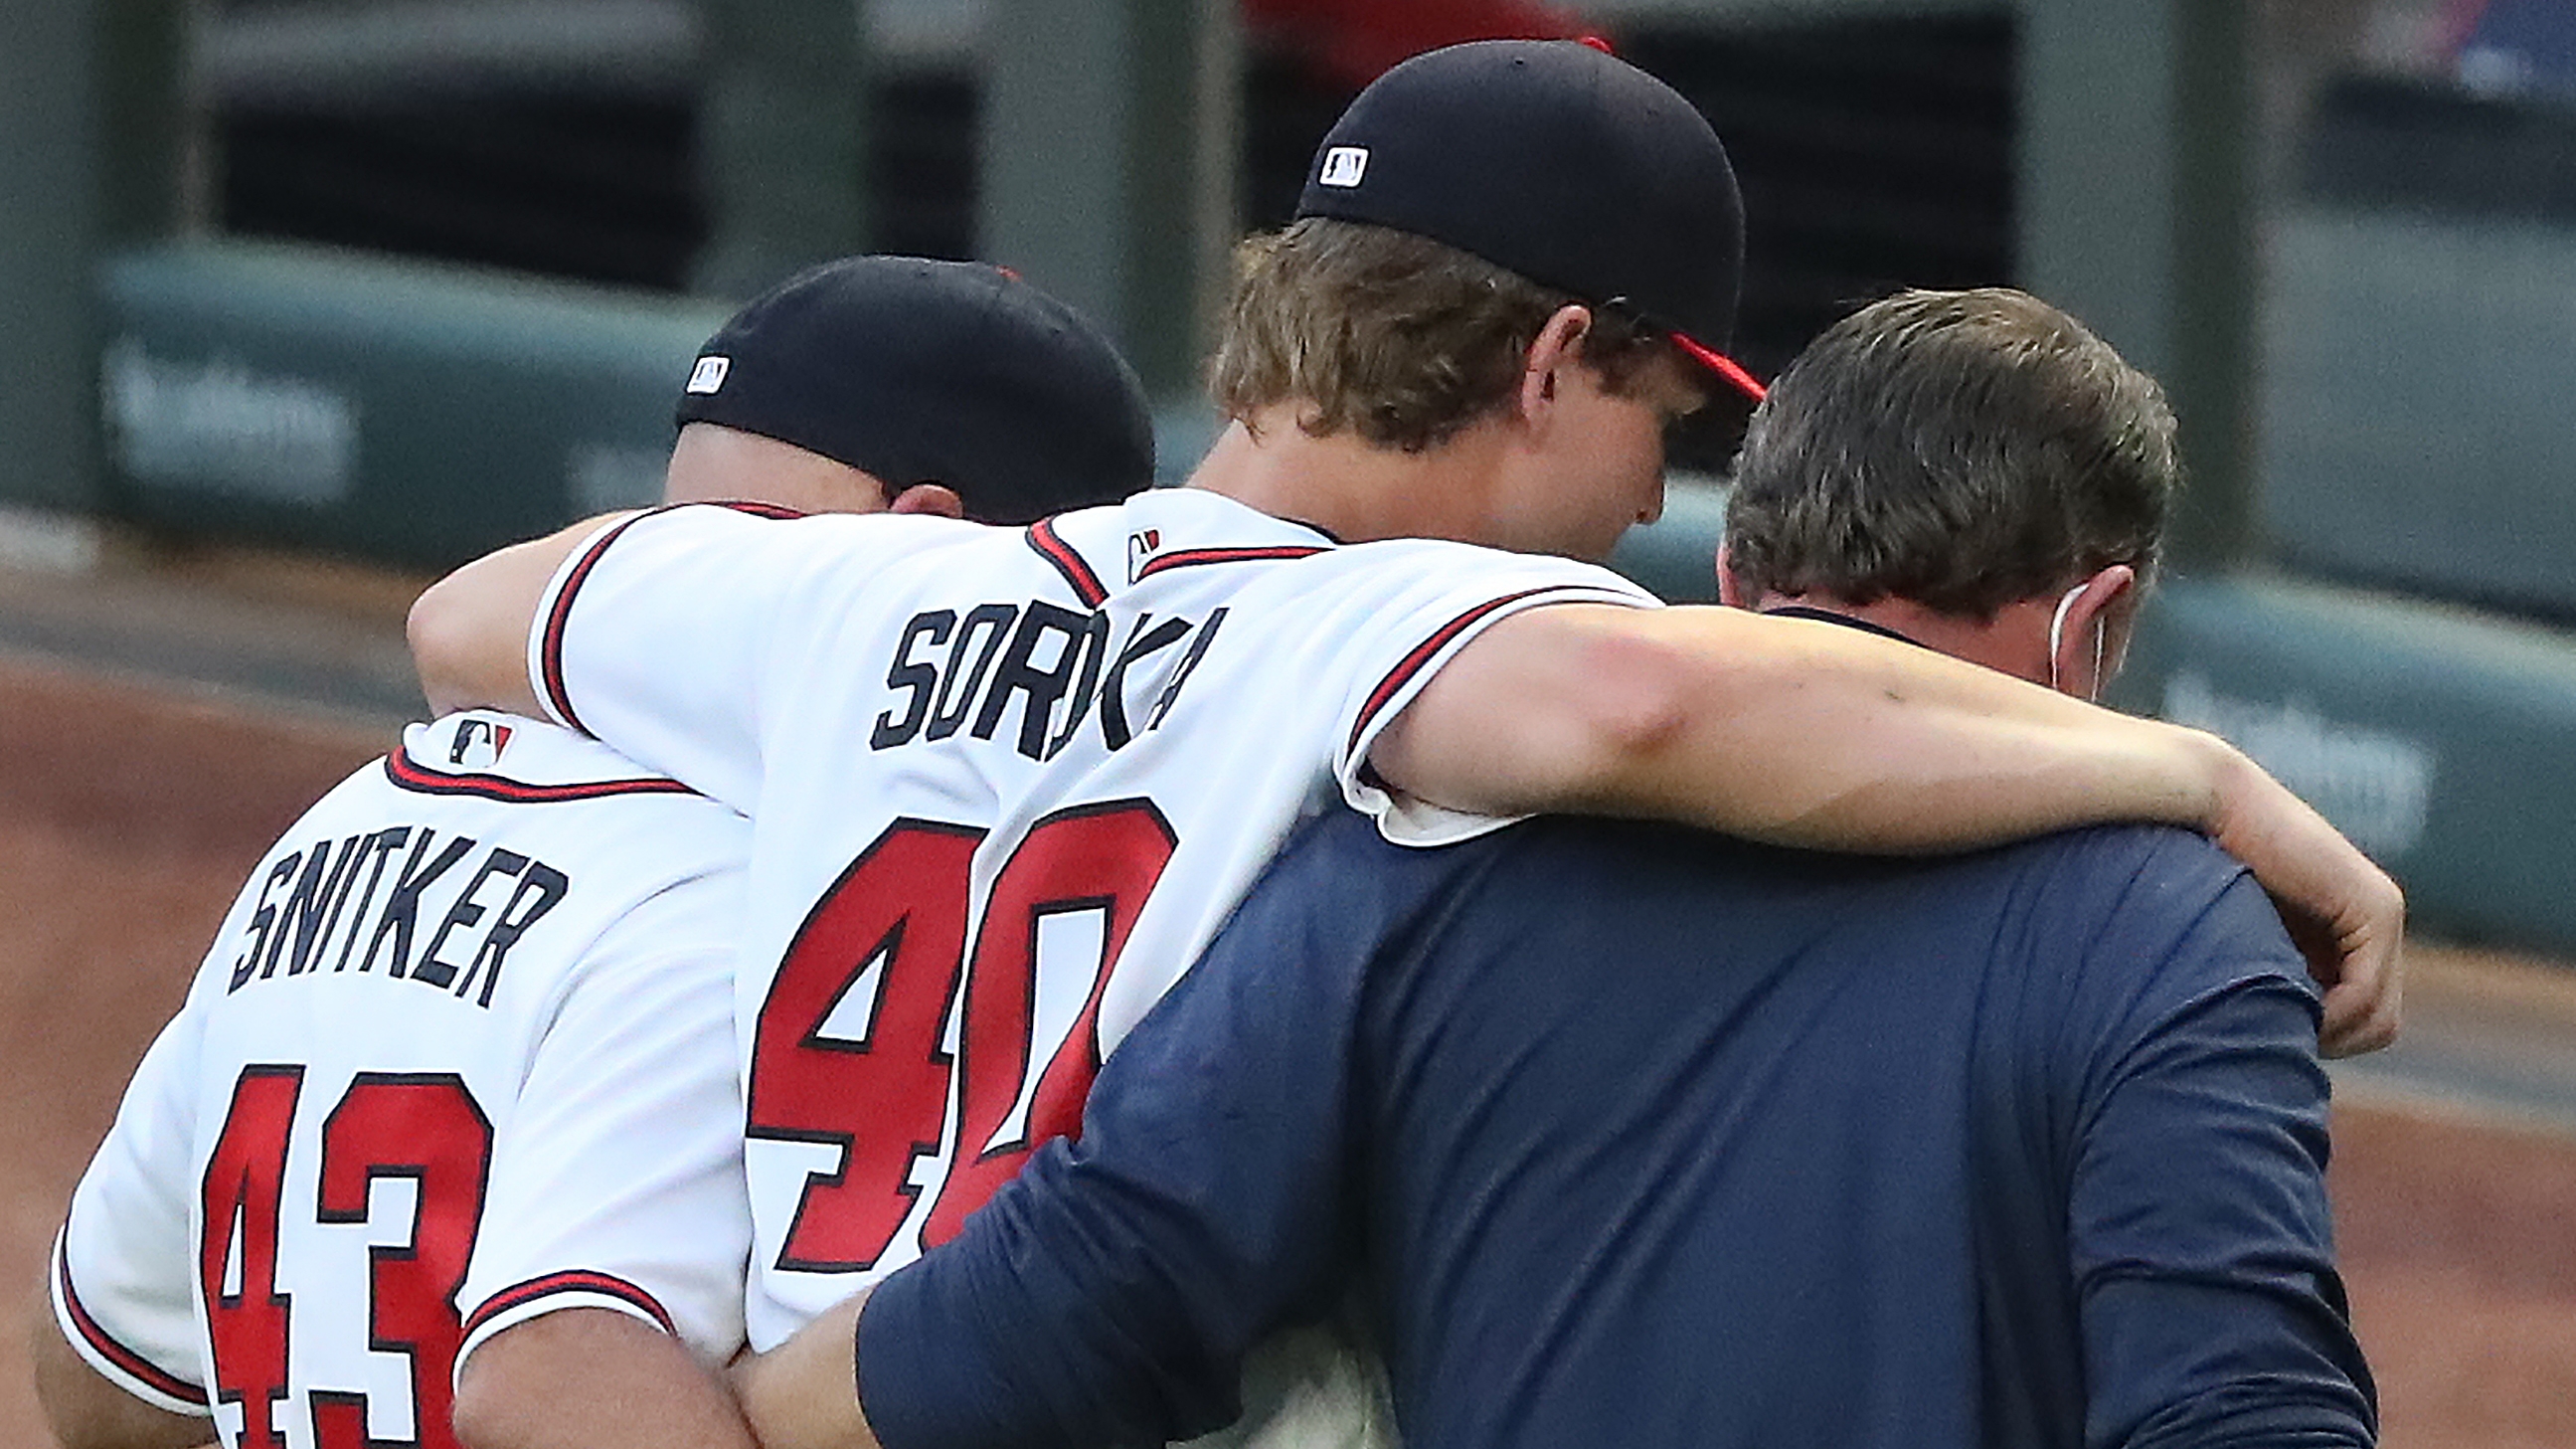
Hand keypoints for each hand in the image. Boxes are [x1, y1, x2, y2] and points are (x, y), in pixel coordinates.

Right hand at [2205, 742, 2404, 1056]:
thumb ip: (2260, 973)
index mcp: (2344, 928)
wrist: (2206, 798)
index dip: (2312, 1036)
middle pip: (2375, 1025)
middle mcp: (2376, 922)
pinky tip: (2282, 1001)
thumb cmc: (2197, 863)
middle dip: (2325, 1040)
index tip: (2260, 1028)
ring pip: (2378, 1020)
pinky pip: (2366, 995)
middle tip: (2267, 1031)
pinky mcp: (2376, 907)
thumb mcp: (2237, 937)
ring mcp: (2382, 913)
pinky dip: (2328, 1016)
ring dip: (2326, 1034)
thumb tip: (2261, 1035)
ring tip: (2271, 1016)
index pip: (2357, 1018)